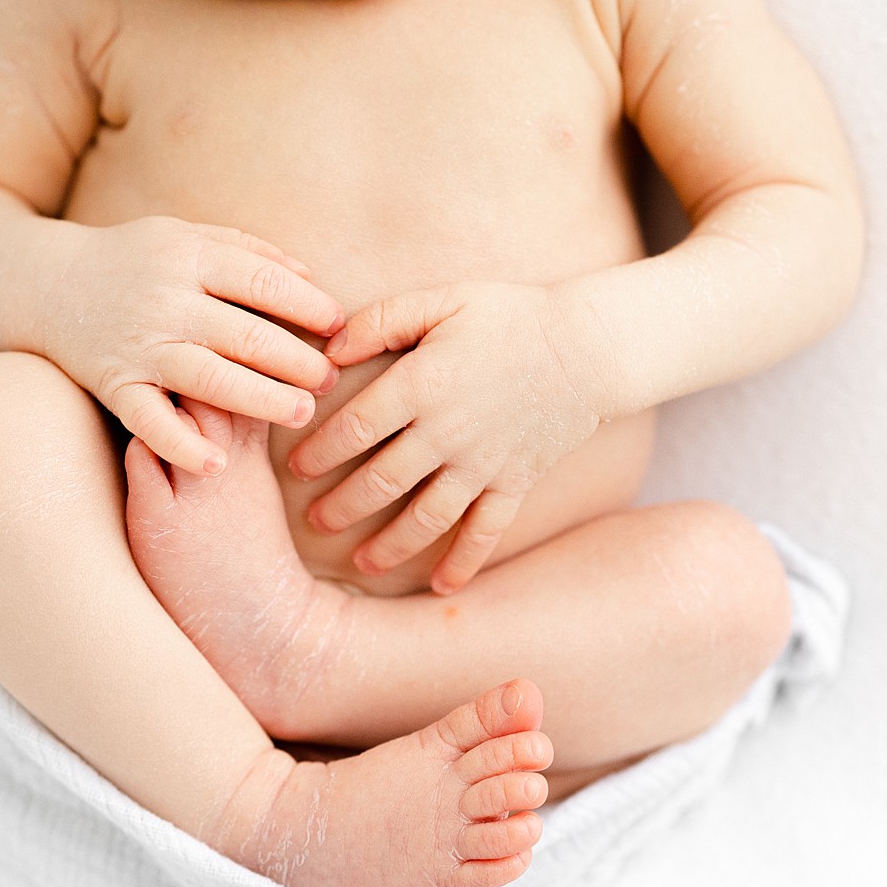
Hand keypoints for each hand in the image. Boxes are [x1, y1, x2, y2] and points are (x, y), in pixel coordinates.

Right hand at [44, 216, 343, 475]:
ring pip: (209, 379)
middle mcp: (164, 301)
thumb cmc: (133, 260)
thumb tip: (311, 277)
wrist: (45, 284)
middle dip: (296, 360)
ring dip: (261, 399)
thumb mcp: (185, 236)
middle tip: (328, 380)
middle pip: (245, 335)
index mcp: (187, 257)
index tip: (339, 326)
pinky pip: (149, 421)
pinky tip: (215, 463)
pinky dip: (180, 445)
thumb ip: (247, 251)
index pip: (262, 282)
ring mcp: (138, 346)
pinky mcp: (113, 384)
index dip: (308, 305)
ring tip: (300, 413)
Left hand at [288, 281, 602, 594]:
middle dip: (341, 509)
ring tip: (360, 565)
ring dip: (389, 547)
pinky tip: (441, 586)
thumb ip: (381, 321)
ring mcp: (483, 464)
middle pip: (380, 483)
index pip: (354, 429)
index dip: (318, 453)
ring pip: (426, 518)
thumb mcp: (441, 300)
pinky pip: (485, 532)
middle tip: (315, 524)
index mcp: (422, 384)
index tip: (296, 470)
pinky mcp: (515, 483)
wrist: (589, 346)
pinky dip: (463, 563)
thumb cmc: (509, 315)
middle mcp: (447, 432)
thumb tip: (326, 351)